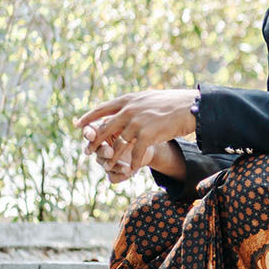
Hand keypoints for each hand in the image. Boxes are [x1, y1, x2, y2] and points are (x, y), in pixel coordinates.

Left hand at [76, 89, 196, 171]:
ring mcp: (138, 123)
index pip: (102, 109)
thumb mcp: (148, 99)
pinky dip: (133, 162)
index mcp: (128, 101)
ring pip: (118, 144)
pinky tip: (131, 169)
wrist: (191, 107)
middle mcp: (129, 110)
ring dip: (112, 157)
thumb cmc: (172, 104)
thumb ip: (134, 104)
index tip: (78, 125)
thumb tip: (124, 107)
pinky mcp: (148, 134)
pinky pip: (135, 152)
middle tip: (87, 151)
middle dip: (94, 141)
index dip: (88, 117)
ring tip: (107, 166)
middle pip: (105, 128)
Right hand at [82, 125, 154, 183]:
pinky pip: (112, 177)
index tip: (92, 135)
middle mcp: (102, 145)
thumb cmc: (141, 126)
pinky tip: (130, 173)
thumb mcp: (135, 121)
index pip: (89, 131)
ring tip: (127, 168)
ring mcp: (106, 160)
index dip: (88, 133)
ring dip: (115, 166)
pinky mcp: (114, 171)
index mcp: (103, 130)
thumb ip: (127, 118)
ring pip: (104, 165)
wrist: (149, 142)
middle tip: (110, 152)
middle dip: (103, 151)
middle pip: (96, 149)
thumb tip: (124, 112)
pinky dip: (120, 176)